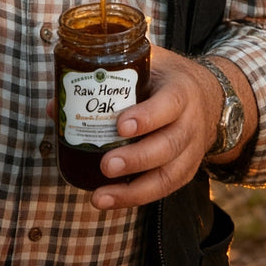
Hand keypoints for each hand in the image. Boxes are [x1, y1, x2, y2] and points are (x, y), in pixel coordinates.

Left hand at [88, 46, 223, 210]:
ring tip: (101, 197)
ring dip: (134, 191)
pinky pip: (165, 189)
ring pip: (168, 176)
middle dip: (136, 159)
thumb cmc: (166, 77)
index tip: (120, 126)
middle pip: (168, 146)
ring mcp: (192, 150)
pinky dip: (137, 198)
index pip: (169, 105)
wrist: (208, 95)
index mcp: (181, 91)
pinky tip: (111, 201)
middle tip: (106, 165)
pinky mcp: (186, 170)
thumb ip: (106, 76)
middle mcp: (191, 123)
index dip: (147, 117)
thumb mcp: (146, 63)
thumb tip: (56, 105)